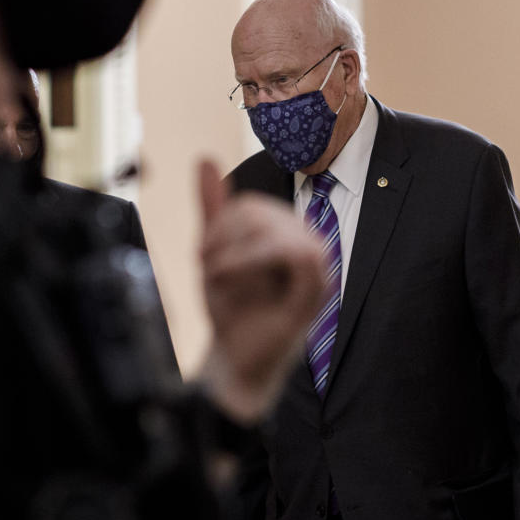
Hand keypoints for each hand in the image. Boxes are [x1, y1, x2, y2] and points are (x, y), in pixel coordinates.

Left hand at [196, 160, 326, 423]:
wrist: (236, 359)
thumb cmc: (234, 308)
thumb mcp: (216, 252)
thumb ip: (215, 208)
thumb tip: (206, 160)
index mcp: (288, 234)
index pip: (250, 205)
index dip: (218, 223)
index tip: (203, 255)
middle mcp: (308, 245)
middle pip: (257, 213)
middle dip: (220, 240)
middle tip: (206, 270)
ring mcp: (316, 270)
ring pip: (273, 230)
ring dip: (230, 255)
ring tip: (217, 279)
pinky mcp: (315, 294)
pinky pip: (300, 255)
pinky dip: (252, 262)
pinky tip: (229, 280)